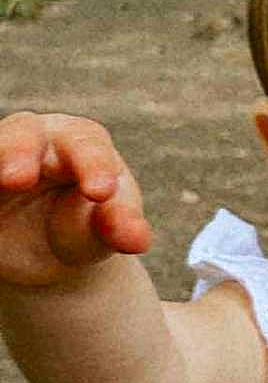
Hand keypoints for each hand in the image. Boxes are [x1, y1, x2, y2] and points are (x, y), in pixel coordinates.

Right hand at [0, 112, 151, 286]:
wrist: (49, 250)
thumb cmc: (86, 226)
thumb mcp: (104, 230)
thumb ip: (118, 228)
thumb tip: (137, 241)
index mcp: (80, 142)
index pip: (87, 145)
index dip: (93, 165)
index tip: (101, 193)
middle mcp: (35, 139)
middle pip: (24, 132)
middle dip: (18, 150)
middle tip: (18, 178)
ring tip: (1, 182)